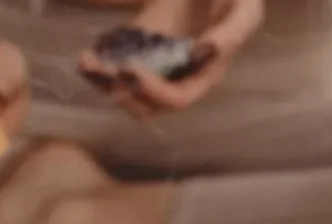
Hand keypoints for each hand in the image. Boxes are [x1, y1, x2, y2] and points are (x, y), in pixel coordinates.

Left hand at [79, 0, 263, 117]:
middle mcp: (177, 79)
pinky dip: (99, 67)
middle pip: (145, 105)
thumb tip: (205, 51)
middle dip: (121, 91)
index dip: (152, 90)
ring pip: (124, 92)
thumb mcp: (244, 9)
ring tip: (87, 63)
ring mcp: (155, 66)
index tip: (130, 67)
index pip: (176, 99)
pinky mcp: (137, 50)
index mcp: (203, 76)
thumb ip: (232, 32)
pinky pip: (114, 70)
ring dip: (103, 83)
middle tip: (104, 69)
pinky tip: (87, 55)